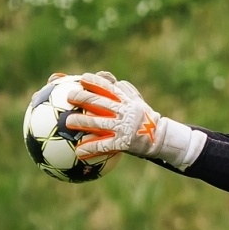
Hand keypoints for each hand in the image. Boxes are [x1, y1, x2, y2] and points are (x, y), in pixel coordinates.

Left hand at [64, 72, 203, 169]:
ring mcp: (123, 127)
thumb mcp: (137, 101)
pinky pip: (103, 145)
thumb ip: (124, 90)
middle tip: (69, 97)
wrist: (160, 138)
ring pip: (99, 123)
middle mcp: (124, 111)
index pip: (109, 86)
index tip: (82, 78)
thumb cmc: (145, 118)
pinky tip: (78, 151)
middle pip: (100, 102)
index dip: (95, 81)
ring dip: (82, 121)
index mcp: (126, 100)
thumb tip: (109, 78)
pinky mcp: (123, 142)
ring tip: (68, 122)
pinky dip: (90, 148)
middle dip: (83, 98)